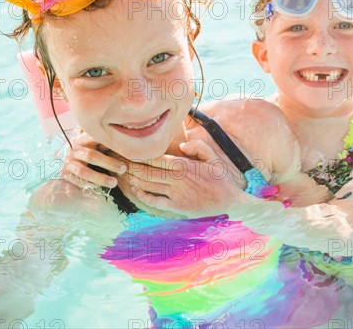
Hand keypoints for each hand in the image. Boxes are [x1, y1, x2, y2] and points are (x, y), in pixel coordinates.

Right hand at [60, 132, 125, 189]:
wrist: (71, 163)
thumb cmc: (94, 153)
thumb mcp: (100, 146)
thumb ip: (110, 144)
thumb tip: (132, 144)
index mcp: (84, 139)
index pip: (95, 138)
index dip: (109, 143)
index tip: (125, 149)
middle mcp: (75, 150)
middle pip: (92, 156)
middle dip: (109, 163)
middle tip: (124, 168)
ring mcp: (69, 163)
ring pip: (83, 171)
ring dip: (100, 178)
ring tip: (114, 183)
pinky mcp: (65, 175)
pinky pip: (78, 182)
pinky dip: (90, 185)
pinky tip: (100, 189)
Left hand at [124, 140, 246, 216]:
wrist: (229, 201)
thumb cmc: (220, 178)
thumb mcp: (212, 157)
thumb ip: (197, 147)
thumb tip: (181, 146)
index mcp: (184, 164)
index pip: (155, 158)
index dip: (140, 155)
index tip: (130, 152)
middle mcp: (177, 179)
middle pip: (148, 171)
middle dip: (133, 167)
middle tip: (122, 163)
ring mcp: (176, 193)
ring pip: (149, 185)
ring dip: (135, 180)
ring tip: (126, 175)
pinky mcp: (177, 206)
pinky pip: (155, 201)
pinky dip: (143, 195)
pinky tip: (137, 190)